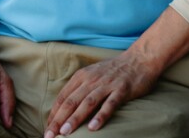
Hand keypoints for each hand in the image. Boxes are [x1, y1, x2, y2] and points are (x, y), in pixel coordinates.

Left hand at [44, 51, 160, 136]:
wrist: (140, 58)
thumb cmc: (115, 69)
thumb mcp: (93, 73)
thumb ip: (80, 87)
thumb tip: (65, 107)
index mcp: (82, 76)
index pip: (63, 97)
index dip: (54, 114)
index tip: (48, 128)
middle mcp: (92, 80)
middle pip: (72, 102)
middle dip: (59, 120)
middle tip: (49, 135)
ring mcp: (107, 84)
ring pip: (88, 103)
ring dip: (75, 118)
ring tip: (65, 133)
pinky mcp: (122, 90)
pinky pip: (110, 104)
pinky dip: (101, 116)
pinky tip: (93, 127)